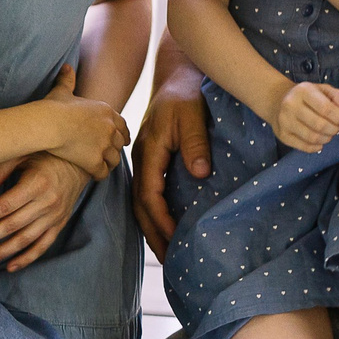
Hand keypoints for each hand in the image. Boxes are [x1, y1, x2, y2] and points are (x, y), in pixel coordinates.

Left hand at [0, 152, 89, 270]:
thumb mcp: (23, 154)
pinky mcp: (60, 224)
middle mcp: (47, 202)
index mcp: (36, 183)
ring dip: (2, 253)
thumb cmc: (47, 155)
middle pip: (12, 226)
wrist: (81, 162)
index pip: (5, 206)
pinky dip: (27, 258)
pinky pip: (43, 246)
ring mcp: (55, 216)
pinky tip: (10, 267)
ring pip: (25, 240)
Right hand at [32, 64, 127, 180]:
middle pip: (120, 143)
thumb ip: (67, 80)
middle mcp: (110, 128)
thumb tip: (66, 67)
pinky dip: (99, 174)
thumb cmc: (54, 107)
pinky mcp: (95, 161)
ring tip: (102, 167)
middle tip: (109, 155)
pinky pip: (103, 172)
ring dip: (109, 163)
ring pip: (114, 159)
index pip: (123, 125)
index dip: (122, 134)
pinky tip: (93, 175)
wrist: (50, 124)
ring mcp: (104, 146)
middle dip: (116, 149)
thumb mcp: (62, 91)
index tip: (121, 140)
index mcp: (106, 111)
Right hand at [133, 64, 208, 256]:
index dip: (160, 219)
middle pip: (140, 206)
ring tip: (165, 253)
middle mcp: (141, 160)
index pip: (149, 194)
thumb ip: (196, 144)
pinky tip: (164, 228)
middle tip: (167, 262)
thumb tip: (199, 173)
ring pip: (140, 203)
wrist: (176, 76)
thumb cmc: (186, 94)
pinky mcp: (151, 161)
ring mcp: (143, 161)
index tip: (174, 239)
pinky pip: (147, 194)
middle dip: (152, 234)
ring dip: (151, 229)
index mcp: (149, 151)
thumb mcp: (193, 115)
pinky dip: (153, 215)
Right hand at [270, 81, 338, 153]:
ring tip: (329, 134)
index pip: (326, 108)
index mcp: (303, 91)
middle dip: (335, 129)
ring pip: (313, 138)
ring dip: (327, 138)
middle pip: (320, 125)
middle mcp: (291, 105)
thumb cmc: (307, 97)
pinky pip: (305, 147)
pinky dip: (317, 147)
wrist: (278, 102)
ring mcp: (284, 121)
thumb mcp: (324, 90)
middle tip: (337, 127)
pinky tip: (320, 142)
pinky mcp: (282, 135)